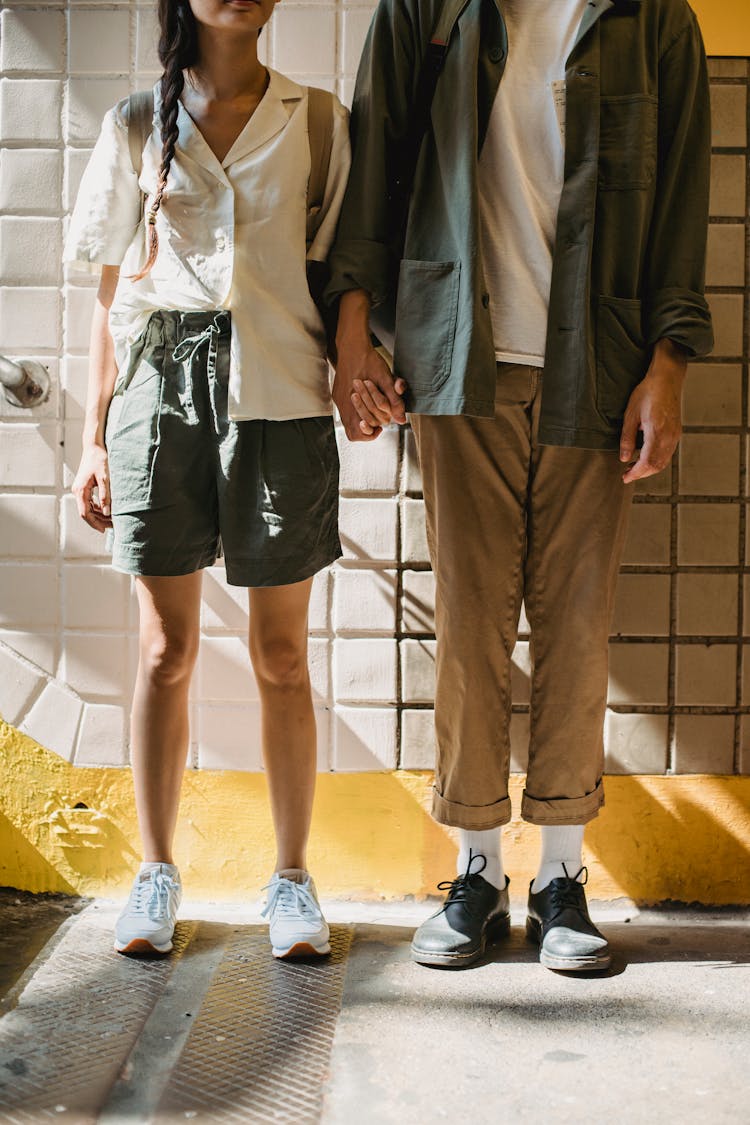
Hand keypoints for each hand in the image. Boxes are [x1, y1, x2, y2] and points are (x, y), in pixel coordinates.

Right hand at [72, 442, 112, 531]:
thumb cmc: (99, 459)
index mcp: (80, 490)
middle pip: (86, 512)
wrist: (94, 446)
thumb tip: (107, 512)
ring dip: (99, 515)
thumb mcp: (105, 478)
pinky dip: (98, 508)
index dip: (94, 523)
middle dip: (99, 521)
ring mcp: (80, 489)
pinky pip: (90, 502)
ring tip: (112, 519)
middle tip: (113, 526)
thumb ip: (106, 496)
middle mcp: (77, 491)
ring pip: (88, 508)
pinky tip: (108, 510)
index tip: (104, 530)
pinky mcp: (84, 487)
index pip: (85, 513)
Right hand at [333, 341, 406, 441]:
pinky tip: (365, 404)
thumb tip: (401, 419)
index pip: (359, 432)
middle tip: (379, 421)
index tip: (381, 427)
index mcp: (353, 402)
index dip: (371, 434)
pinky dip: (355, 412)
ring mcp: (338, 400)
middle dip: (368, 428)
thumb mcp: (385, 379)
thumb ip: (394, 400)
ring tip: (373, 413)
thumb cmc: (369, 360)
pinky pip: (344, 411)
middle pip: (352, 431)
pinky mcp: (337, 394)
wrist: (352, 345)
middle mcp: (342, 404)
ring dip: (361, 421)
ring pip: (347, 422)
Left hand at [620, 339, 687, 484]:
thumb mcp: (630, 415)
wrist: (666, 379)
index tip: (625, 478)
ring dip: (649, 468)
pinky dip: (656, 460)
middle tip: (626, 475)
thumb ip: (627, 438)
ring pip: (663, 461)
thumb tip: (624, 458)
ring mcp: (675, 435)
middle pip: (657, 465)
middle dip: (641, 474)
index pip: (647, 462)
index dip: (636, 473)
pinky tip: (645, 458)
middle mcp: (669, 436)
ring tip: (633, 468)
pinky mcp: (677, 432)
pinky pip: (668, 453)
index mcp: (657, 431)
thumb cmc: (647, 392)